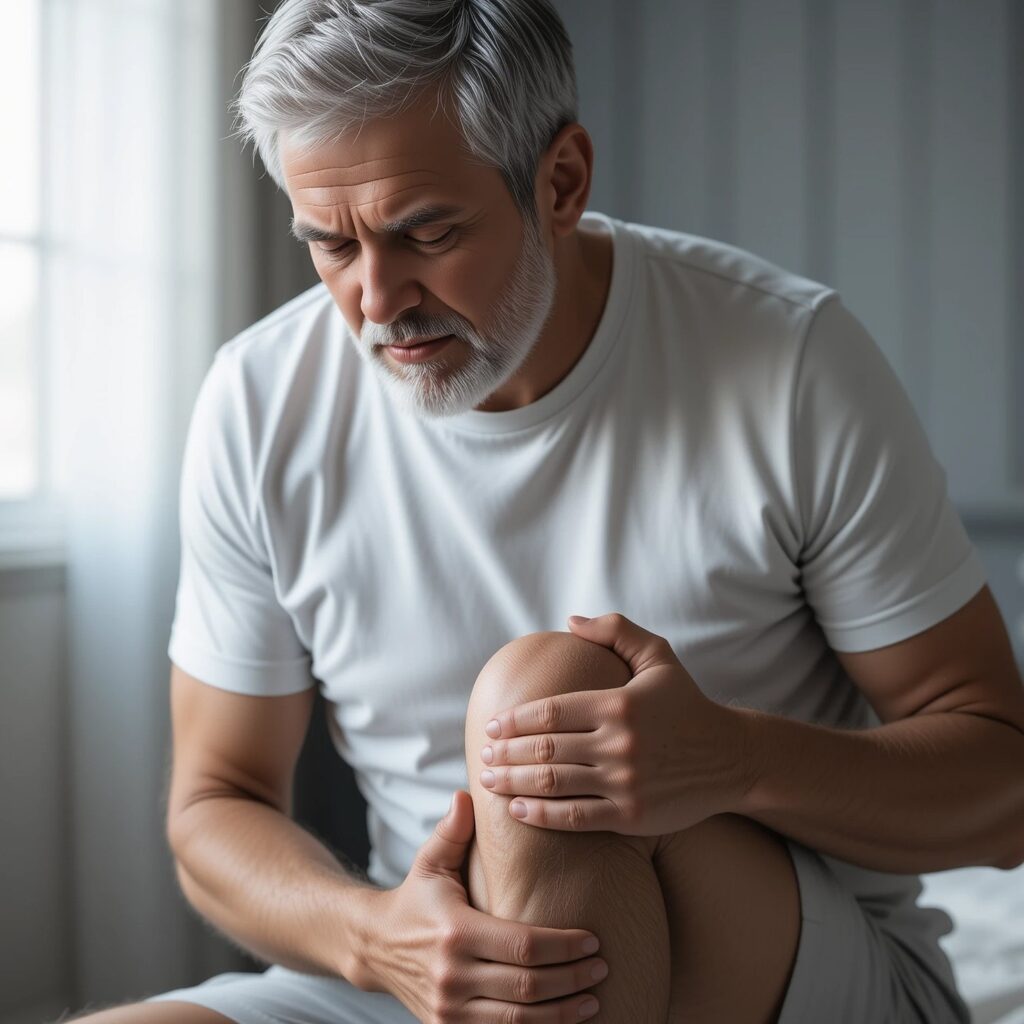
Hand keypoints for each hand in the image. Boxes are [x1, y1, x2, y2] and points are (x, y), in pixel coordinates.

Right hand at [357, 790, 605, 1022]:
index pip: (524, 944)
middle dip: (572, 980)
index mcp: (456, 931)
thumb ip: (452, 830)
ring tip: (593, 1000)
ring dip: (562, 1013)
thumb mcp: (430, 862)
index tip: (592, 940)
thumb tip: (468, 793)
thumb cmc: (414, 898)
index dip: (564, 947)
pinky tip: (562, 1021)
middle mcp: (452, 975)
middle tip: (602, 967)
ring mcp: (449, 1009)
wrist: (374, 946)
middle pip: (528, 986)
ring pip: (519, 1021)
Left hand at [478, 612, 752, 834]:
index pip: (550, 711)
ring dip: (513, 782)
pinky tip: (517, 809)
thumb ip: (615, 630)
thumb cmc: (687, 704)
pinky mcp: (633, 815)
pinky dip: (540, 815)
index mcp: (618, 704)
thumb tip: (569, 621)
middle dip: (506, 753)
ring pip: (553, 783)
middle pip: (544, 749)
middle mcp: (619, 744)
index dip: (515, 720)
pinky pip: (575, 818)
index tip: (493, 726)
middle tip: (482, 754)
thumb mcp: (658, 656)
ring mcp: (626, 782)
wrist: (732, 758)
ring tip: (490, 780)